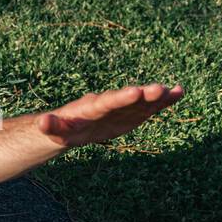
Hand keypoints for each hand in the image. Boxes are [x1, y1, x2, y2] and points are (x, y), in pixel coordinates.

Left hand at [35, 83, 183, 148]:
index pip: (107, 102)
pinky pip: (149, 107)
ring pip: (141, 100)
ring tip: (176, 90)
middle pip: (127, 98)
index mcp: (92, 107)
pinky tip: (179, 93)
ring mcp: (123, 107)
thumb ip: (50, 126)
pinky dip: (163, 102)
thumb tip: (42, 123)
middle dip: (143, 94)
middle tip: (160, 89)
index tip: (135, 92)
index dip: (121, 98)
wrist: (73, 126)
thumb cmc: (62, 130)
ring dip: (158, 96)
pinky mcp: (132, 113)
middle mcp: (110, 103)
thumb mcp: (54, 131)